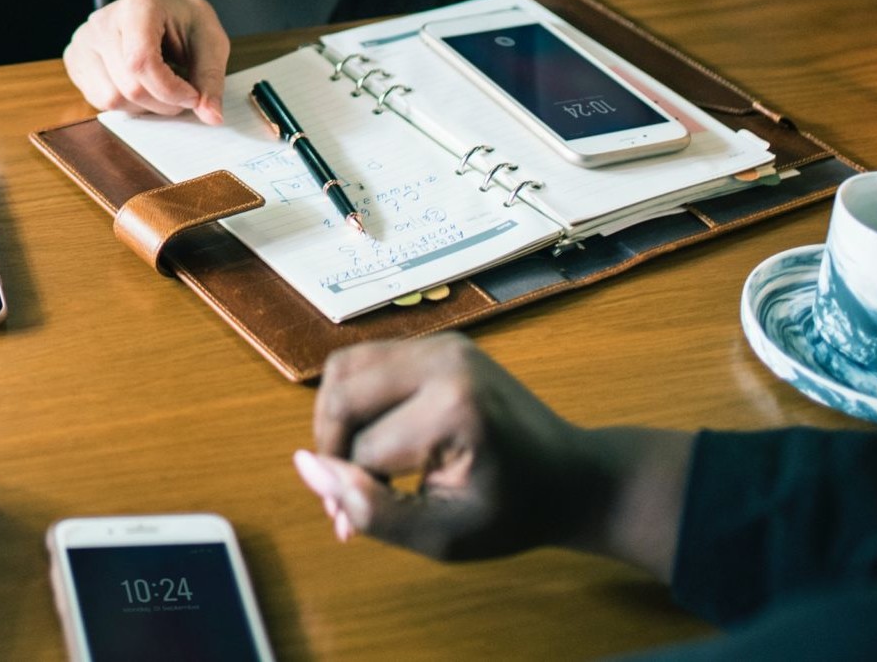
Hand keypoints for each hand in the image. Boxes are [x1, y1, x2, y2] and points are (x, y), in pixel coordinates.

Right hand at [62, 0, 230, 123]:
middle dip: (163, 103)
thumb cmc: (184, 18)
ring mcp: (82, 41)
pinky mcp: (74, 59)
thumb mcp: (210, 40)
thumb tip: (212, 117)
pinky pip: (98, 100)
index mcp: (135, 9)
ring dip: (143, 107)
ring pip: (111, 99)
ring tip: (159, 87)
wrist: (158, 1)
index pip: (141, 62)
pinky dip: (125, 104)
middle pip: (128, 87)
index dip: (170, 90)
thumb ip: (210, 78)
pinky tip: (139, 85)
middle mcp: (101, 23)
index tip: (193, 95)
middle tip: (183, 93)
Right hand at [294, 335, 689, 576]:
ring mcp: (441, 343)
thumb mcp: (443, 536)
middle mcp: (443, 360)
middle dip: (331, 446)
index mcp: (453, 409)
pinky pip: (367, 361)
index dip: (354, 491)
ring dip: (337, 417)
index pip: (363, 448)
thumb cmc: (512, 514)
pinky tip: (378, 435)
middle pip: (341, 392)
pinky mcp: (439, 341)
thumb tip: (304, 466)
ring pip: (345, 368)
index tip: (358, 526)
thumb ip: (371, 509)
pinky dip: (356, 398)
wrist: (572, 477)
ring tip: (359, 460)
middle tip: (348, 489)